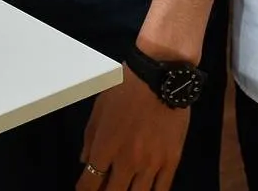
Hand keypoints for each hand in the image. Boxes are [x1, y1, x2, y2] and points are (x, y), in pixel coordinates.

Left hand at [78, 72, 189, 190]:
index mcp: (106, 146)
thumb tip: (86, 161)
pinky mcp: (171, 161)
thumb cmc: (125, 88)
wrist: (160, 77)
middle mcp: (127, 160)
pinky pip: (161, 190)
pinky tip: (146, 190)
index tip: (86, 190)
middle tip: (105, 189)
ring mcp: (151, 163)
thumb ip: (90, 138)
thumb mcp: (99, 109)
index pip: (90, 183)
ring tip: (124, 188)